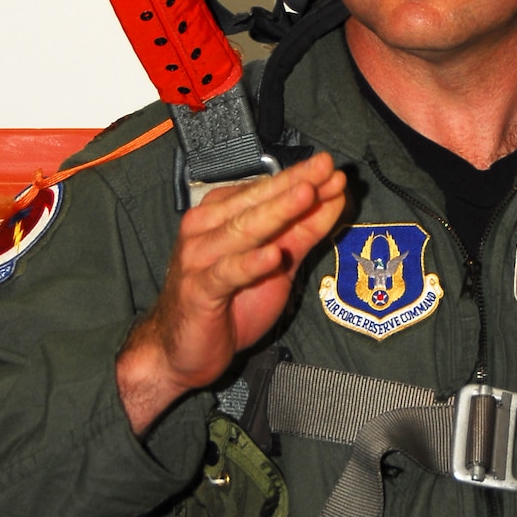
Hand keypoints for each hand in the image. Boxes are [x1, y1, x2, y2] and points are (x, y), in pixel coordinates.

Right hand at [117, 151, 347, 434]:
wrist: (183, 348)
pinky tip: (273, 255)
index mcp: (221, 215)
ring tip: (306, 195)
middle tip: (325, 168)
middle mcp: (206, 228)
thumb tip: (333, 199)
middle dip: (295, 184)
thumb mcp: (274, 264)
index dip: (300, 177)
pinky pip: (227, 273)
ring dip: (277, 211)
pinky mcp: (199, 290)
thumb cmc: (226, 302)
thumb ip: (301, 232)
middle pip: (257, 202)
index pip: (266, 190)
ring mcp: (199, 257)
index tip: (331, 168)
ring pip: (243, 229)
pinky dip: (251, 263)